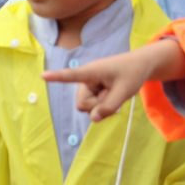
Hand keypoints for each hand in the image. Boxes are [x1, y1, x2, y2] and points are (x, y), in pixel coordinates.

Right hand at [43, 39, 184, 121]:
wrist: (140, 66)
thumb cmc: (132, 73)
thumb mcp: (125, 92)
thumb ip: (109, 107)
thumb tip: (93, 118)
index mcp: (92, 71)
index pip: (72, 75)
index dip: (57, 77)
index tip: (43, 75)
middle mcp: (87, 79)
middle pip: (82, 104)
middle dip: (97, 106)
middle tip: (114, 95)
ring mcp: (90, 86)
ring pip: (87, 108)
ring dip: (102, 106)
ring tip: (114, 93)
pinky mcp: (93, 91)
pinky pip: (93, 107)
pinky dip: (103, 106)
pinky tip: (113, 96)